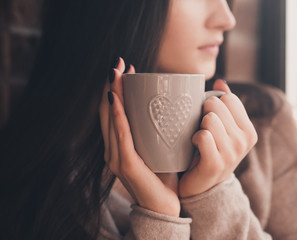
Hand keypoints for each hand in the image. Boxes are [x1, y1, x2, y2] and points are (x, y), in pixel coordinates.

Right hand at [99, 58, 179, 216]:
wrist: (166, 205)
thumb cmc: (165, 175)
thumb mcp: (160, 147)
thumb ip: (160, 130)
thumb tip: (175, 106)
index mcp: (120, 144)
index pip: (114, 112)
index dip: (116, 89)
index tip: (126, 68)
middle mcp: (113, 148)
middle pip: (108, 111)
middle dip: (112, 85)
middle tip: (119, 63)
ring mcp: (116, 156)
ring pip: (110, 119)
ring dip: (113, 94)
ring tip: (117, 73)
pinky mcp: (125, 164)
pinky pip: (120, 136)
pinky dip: (117, 117)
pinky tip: (116, 100)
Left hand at [179, 79, 257, 197]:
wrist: (203, 185)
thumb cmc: (210, 151)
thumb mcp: (222, 128)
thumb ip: (224, 104)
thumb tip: (221, 81)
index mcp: (248, 131)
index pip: (229, 98)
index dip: (213, 104)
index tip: (210, 118)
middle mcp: (244, 142)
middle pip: (217, 105)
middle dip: (204, 114)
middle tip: (203, 130)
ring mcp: (231, 154)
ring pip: (209, 119)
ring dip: (198, 128)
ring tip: (200, 140)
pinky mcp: (216, 163)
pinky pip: (203, 136)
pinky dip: (194, 139)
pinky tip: (196, 148)